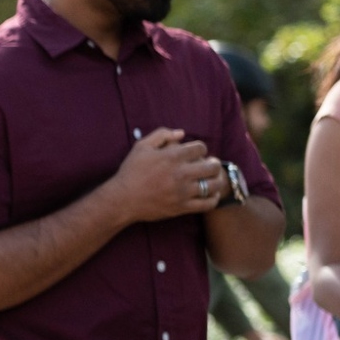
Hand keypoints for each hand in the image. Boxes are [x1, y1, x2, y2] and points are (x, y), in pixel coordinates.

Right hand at [105, 128, 224, 223]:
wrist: (122, 199)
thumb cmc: (131, 171)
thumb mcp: (141, 147)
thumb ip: (161, 134)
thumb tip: (181, 133)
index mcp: (172, 157)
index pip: (200, 148)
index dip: (200, 148)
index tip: (195, 153)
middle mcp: (181, 173)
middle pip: (212, 166)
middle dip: (213, 163)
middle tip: (210, 164)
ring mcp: (183, 192)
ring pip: (214, 185)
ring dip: (217, 180)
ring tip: (212, 179)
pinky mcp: (183, 207)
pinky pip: (208, 204)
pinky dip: (214, 199)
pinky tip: (210, 194)